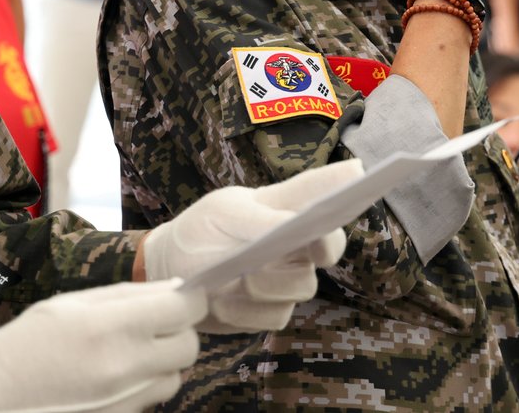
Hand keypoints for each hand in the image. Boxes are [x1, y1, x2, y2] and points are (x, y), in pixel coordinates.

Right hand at [0, 279, 206, 412]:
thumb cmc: (30, 341)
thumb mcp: (75, 303)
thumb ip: (129, 295)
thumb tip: (175, 288)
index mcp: (113, 326)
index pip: (185, 309)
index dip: (188, 299)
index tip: (179, 297)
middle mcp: (125, 366)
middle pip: (189, 346)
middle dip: (179, 332)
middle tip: (157, 325)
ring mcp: (125, 400)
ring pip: (175, 377)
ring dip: (164, 362)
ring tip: (133, 352)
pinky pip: (152, 400)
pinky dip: (145, 385)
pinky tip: (118, 376)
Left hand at [143, 159, 361, 333]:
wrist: (171, 267)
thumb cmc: (204, 227)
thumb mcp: (226, 211)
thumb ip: (263, 217)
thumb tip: (297, 223)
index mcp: (291, 210)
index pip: (331, 205)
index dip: (347, 200)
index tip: (341, 201)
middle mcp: (297, 245)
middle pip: (328, 250)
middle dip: (308, 251)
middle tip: (274, 253)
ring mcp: (286, 280)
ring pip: (301, 288)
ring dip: (268, 285)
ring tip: (235, 280)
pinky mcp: (269, 311)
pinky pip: (273, 317)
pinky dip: (245, 311)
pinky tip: (220, 301)